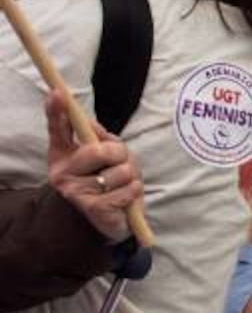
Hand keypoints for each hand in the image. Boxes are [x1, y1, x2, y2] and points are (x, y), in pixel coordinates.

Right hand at [44, 92, 139, 241]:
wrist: (110, 219)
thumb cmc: (109, 181)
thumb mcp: (107, 155)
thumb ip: (99, 138)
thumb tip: (90, 122)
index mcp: (64, 155)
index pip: (58, 129)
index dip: (58, 111)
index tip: (57, 93)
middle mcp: (62, 173)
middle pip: (99, 150)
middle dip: (119, 154)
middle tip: (118, 163)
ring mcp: (74, 192)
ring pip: (119, 171)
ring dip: (129, 176)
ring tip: (119, 185)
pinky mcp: (92, 208)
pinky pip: (127, 189)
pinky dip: (133, 191)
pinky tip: (124, 197)